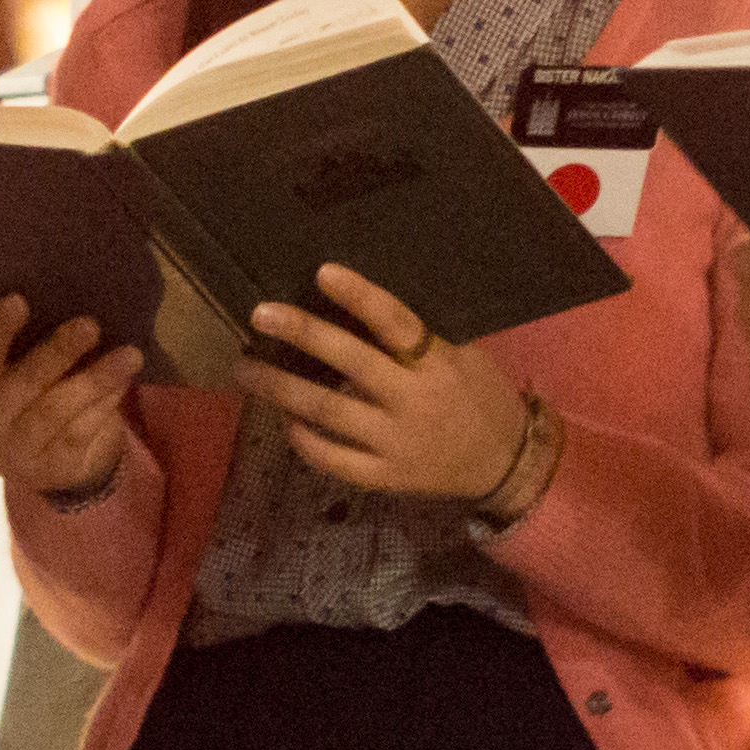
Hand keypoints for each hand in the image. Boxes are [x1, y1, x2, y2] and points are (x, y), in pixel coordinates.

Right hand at [0, 295, 143, 504]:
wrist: (40, 460)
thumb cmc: (26, 396)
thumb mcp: (14, 372)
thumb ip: (25, 345)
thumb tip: (65, 301)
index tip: (19, 300)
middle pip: (23, 386)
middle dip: (57, 353)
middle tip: (90, 325)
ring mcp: (17, 453)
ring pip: (56, 411)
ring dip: (95, 380)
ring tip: (129, 355)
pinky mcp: (52, 470)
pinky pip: (80, 432)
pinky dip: (104, 404)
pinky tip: (123, 381)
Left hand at [240, 265, 533, 503]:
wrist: (504, 464)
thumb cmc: (480, 396)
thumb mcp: (461, 357)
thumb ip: (415, 340)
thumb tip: (352, 307)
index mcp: (437, 362)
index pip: (396, 322)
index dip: (360, 296)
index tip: (322, 273)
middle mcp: (413, 400)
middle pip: (350, 361)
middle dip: (301, 335)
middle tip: (259, 315)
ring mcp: (396, 442)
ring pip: (328, 412)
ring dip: (282, 389)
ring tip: (245, 370)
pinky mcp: (385, 477)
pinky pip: (335, 460)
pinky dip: (305, 441)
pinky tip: (285, 421)